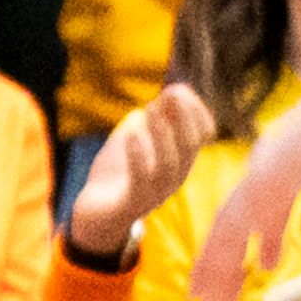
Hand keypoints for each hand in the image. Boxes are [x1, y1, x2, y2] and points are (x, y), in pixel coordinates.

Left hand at [70, 84, 216, 257]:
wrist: (95, 211)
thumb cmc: (121, 169)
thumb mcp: (139, 135)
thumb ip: (156, 115)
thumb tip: (174, 91)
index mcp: (181, 158)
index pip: (204, 133)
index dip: (196, 109)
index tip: (178, 89)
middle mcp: (175, 176)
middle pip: (191, 147)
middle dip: (184, 117)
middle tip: (170, 93)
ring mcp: (155, 193)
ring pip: (170, 166)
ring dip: (162, 134)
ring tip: (149, 109)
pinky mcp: (131, 204)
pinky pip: (141, 183)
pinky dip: (139, 157)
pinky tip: (132, 135)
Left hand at [190, 66, 300, 299]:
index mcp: (295, 160)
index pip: (271, 207)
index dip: (266, 237)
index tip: (265, 262)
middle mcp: (271, 164)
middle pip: (242, 219)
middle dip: (230, 257)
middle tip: (220, 290)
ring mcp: (264, 170)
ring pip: (230, 227)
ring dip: (218, 264)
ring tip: (206, 297)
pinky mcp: (264, 180)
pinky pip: (232, 228)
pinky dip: (220, 257)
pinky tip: (213, 282)